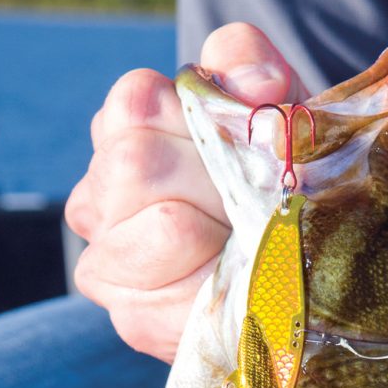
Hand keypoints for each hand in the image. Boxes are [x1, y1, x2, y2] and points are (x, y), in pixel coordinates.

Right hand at [65, 23, 306, 362]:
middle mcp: (96, 199)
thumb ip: (250, 68)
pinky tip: (239, 281)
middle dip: (218, 182)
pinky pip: (188, 291)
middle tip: (248, 205)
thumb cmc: (273, 181)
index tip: (244, 149)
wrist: (292, 272)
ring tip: (244, 242)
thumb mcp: (270, 109)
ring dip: (228, 232)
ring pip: (167, 226)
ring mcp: (106, 264)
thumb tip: (256, 84)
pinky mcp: (135, 320)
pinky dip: (231, 282)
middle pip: (140, 162)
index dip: (206, 125)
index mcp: (120, 135)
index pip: (138, 103)